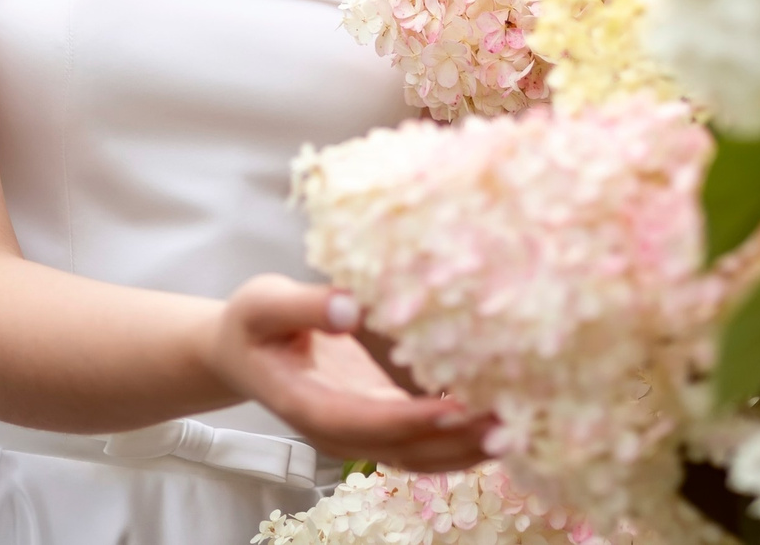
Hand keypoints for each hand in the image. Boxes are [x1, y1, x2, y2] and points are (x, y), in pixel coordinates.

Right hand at [209, 275, 494, 472]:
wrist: (241, 352)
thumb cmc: (252, 324)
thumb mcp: (265, 304)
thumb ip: (306, 306)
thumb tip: (351, 306)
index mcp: (308, 406)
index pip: (364, 422)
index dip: (408, 420)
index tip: (452, 407)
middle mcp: (338, 431)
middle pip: (401, 451)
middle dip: (455, 443)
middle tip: (509, 426)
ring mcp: (359, 433)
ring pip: (419, 456)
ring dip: (467, 448)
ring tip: (518, 429)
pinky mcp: (377, 421)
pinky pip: (422, 441)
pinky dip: (460, 436)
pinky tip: (499, 415)